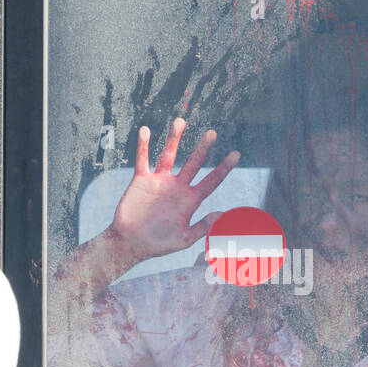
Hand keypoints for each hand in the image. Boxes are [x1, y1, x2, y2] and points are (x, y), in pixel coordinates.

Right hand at [109, 117, 239, 263]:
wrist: (131, 243)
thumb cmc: (158, 244)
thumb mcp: (184, 239)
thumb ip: (203, 227)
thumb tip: (223, 215)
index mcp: (190, 200)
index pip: (211, 181)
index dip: (223, 168)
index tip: (236, 154)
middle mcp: (177, 187)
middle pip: (193, 163)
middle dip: (202, 148)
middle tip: (212, 133)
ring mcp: (159, 182)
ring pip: (169, 155)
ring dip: (174, 139)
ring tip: (181, 121)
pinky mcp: (142, 180)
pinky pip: (142, 159)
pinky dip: (143, 145)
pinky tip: (145, 130)